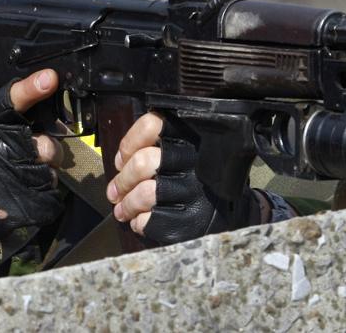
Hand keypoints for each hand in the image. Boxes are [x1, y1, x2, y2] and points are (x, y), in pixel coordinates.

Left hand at [107, 112, 260, 244]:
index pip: (152, 124)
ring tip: (123, 210)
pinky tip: (141, 221)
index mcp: (191, 139)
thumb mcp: (186, 154)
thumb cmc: (198, 183)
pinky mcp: (192, 221)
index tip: (123, 158)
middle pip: (144, 161)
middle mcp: (195, 162)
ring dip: (127, 204)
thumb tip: (121, 161)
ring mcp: (195, 193)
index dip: (130, 142)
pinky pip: (151, 220)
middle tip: (115, 191)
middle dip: (122, 179)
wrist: (230, 218)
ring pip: (145, 192)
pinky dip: (139, 222)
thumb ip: (156, 148)